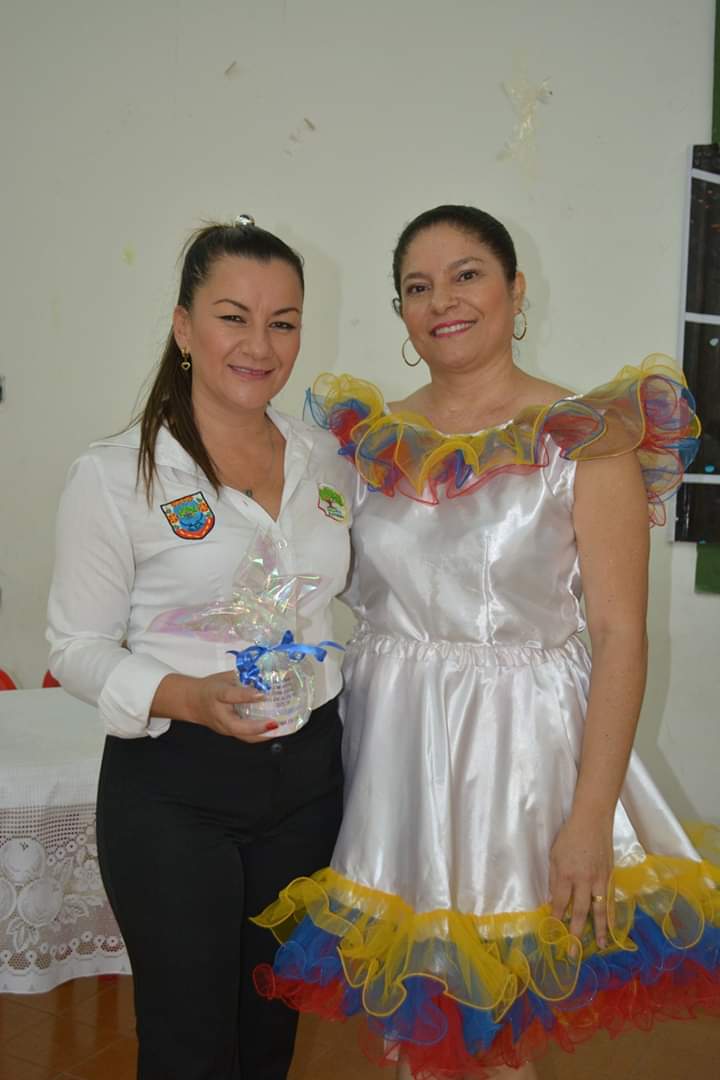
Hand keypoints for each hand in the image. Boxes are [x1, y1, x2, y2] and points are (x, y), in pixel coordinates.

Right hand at [186, 671, 275, 742]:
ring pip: (243, 736)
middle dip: (258, 727)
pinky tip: (273, 730)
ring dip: (262, 735)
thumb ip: (243, 677)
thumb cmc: (210, 687)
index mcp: (216, 694)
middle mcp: (219, 715)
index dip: (245, 695)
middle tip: (276, 722)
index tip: (261, 694)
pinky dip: (259, 735)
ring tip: (280, 728)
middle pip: (237, 726)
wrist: (191, 702)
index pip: (229, 696)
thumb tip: (265, 677)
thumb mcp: (224, 677)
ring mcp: (223, 727)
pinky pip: (245, 736)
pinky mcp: (229, 733)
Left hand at [549, 813, 612, 950]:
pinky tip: (611, 927)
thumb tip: (554, 899)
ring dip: (599, 929)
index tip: (554, 933)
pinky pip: (609, 900)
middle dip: (576, 932)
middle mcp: (584, 880)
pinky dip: (610, 915)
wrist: (593, 820)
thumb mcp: (554, 855)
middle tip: (573, 951)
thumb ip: (555, 878)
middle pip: (580, 911)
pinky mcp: (610, 876)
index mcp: (566, 873)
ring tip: (599, 946)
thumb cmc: (569, 836)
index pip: (561, 902)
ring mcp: (599, 879)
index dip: (557, 918)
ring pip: (599, 909)